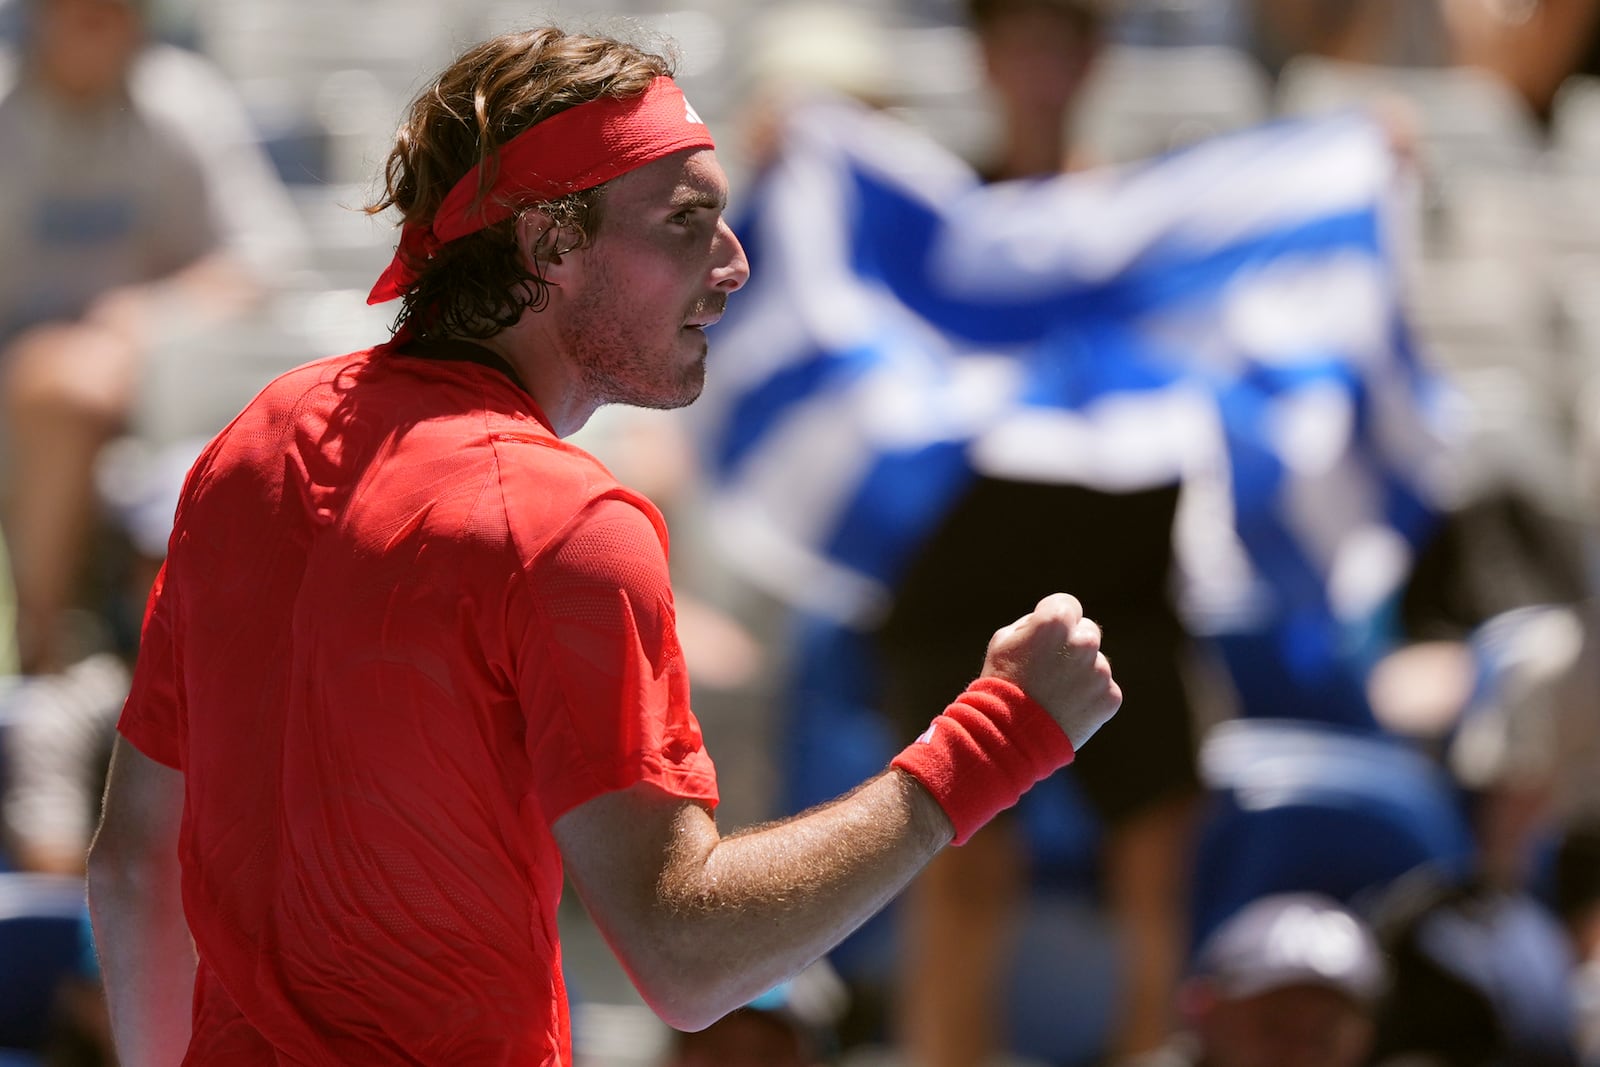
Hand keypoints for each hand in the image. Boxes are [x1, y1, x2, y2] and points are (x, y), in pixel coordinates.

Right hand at [980, 592, 1120, 748]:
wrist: (1010, 737)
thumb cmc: (1002, 685)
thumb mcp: (1004, 641)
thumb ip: (1033, 623)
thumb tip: (1055, 623)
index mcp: (1055, 622)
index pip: (1067, 605)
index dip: (1053, 621)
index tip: (1044, 638)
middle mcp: (1083, 642)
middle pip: (1086, 632)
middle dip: (1071, 645)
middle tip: (1050, 670)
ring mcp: (1100, 671)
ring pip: (1096, 663)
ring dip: (1081, 673)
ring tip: (1055, 695)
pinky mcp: (1110, 697)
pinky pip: (1104, 689)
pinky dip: (1089, 697)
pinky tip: (1066, 708)